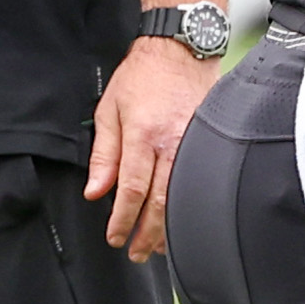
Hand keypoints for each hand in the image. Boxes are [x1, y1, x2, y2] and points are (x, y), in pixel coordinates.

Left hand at [88, 43, 214, 255]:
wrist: (181, 50)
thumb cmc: (143, 76)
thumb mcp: (109, 110)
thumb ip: (103, 154)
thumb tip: (95, 191)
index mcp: (143, 135)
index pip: (132, 189)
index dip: (123, 219)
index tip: (115, 237)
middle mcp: (171, 142)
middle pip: (161, 202)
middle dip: (146, 233)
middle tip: (135, 253)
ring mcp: (195, 144)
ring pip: (183, 198)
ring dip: (168, 228)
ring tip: (155, 247)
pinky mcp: (209, 143)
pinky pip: (198, 183)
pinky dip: (187, 207)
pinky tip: (179, 221)